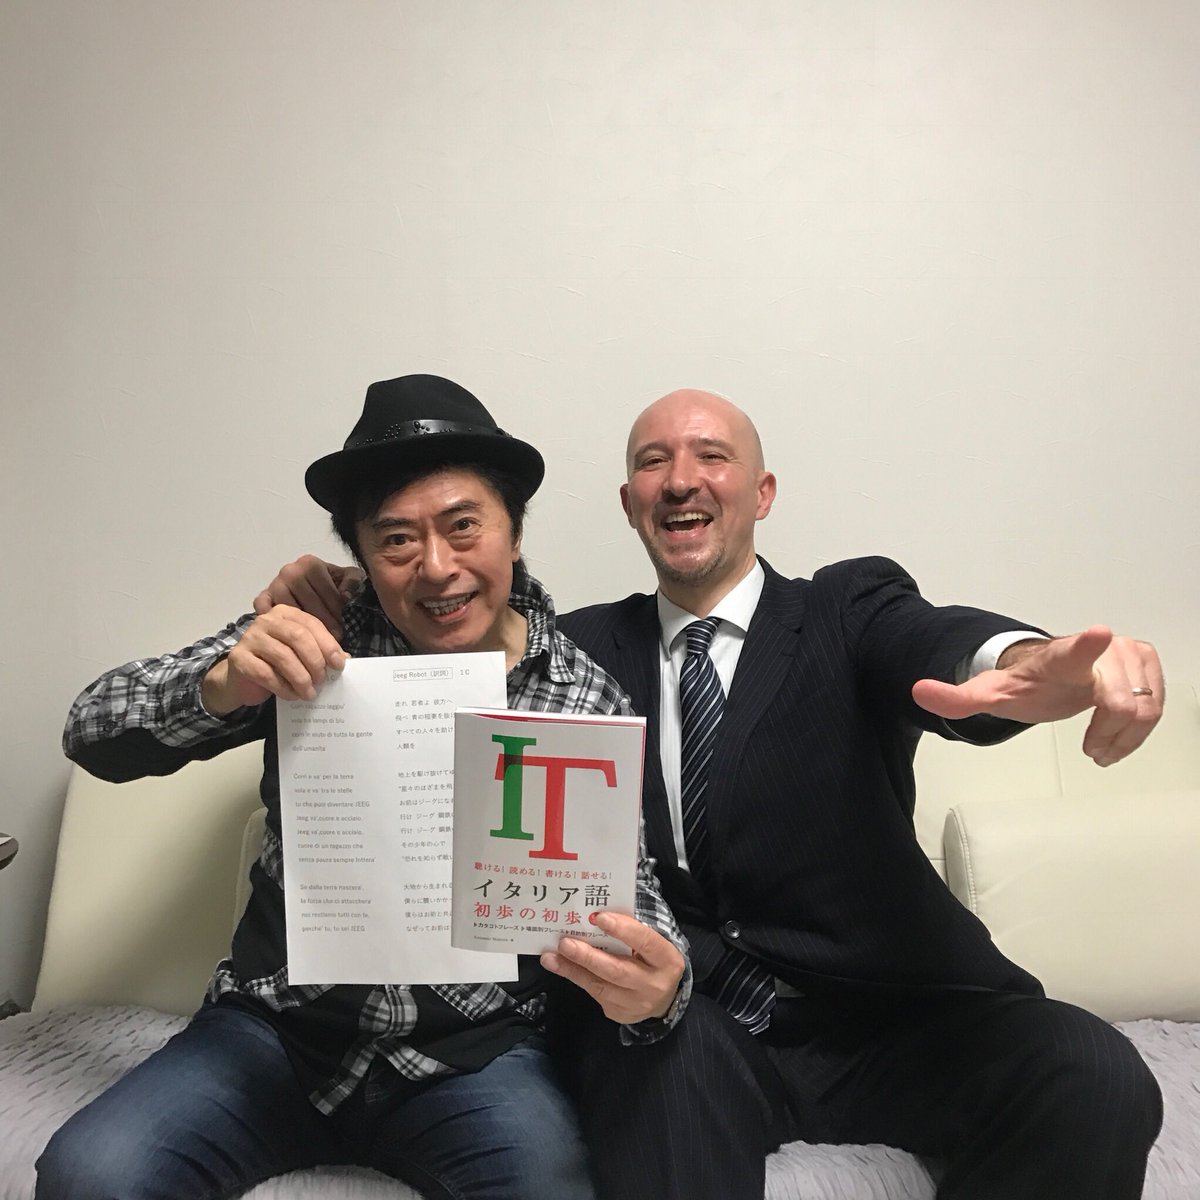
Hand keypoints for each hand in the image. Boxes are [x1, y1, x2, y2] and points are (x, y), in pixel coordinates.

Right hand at [202, 605, 347, 714]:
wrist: (243, 679)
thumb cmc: (276, 664)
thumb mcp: (300, 654)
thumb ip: (319, 652)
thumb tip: (344, 659)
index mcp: (285, 614)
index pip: (312, 624)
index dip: (328, 645)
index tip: (339, 665)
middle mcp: (266, 621)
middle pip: (298, 637)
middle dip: (315, 661)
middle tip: (322, 680)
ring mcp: (250, 638)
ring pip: (283, 656)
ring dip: (301, 678)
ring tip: (309, 692)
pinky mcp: (239, 658)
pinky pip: (266, 674)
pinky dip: (283, 687)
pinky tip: (292, 695)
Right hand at [253, 555, 363, 638]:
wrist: (312, 591)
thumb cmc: (333, 586)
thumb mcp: (349, 580)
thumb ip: (352, 582)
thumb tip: (345, 595)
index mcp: (310, 563)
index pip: (323, 588)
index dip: (334, 609)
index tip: (342, 628)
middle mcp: (289, 571)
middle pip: (305, 599)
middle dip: (321, 621)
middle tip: (332, 639)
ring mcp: (274, 584)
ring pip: (286, 607)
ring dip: (301, 626)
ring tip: (316, 641)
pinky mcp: (262, 598)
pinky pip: (264, 610)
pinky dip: (275, 622)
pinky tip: (290, 638)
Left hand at [540, 912, 684, 1023]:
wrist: (664, 1000)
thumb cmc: (653, 960)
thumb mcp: (652, 944)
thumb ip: (630, 932)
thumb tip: (593, 917)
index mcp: (666, 959)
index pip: (645, 941)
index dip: (622, 929)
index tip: (598, 917)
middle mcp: (653, 984)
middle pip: (617, 970)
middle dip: (588, 956)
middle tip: (565, 942)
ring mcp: (636, 1004)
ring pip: (600, 986)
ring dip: (572, 970)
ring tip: (551, 957)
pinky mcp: (619, 1014)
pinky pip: (595, 994)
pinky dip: (576, 978)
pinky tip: (561, 967)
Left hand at [912, 625, 1163, 766]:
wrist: (1051, 672)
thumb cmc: (1026, 684)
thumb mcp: (989, 694)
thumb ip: (955, 698)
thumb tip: (917, 691)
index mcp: (1060, 658)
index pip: (1074, 649)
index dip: (1087, 644)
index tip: (1098, 634)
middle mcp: (1099, 651)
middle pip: (1118, 702)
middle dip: (1105, 730)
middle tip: (1089, 746)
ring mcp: (1127, 654)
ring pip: (1142, 710)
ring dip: (1123, 736)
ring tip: (1100, 744)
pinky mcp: (1147, 663)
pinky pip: (1156, 708)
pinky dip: (1139, 732)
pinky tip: (1118, 738)